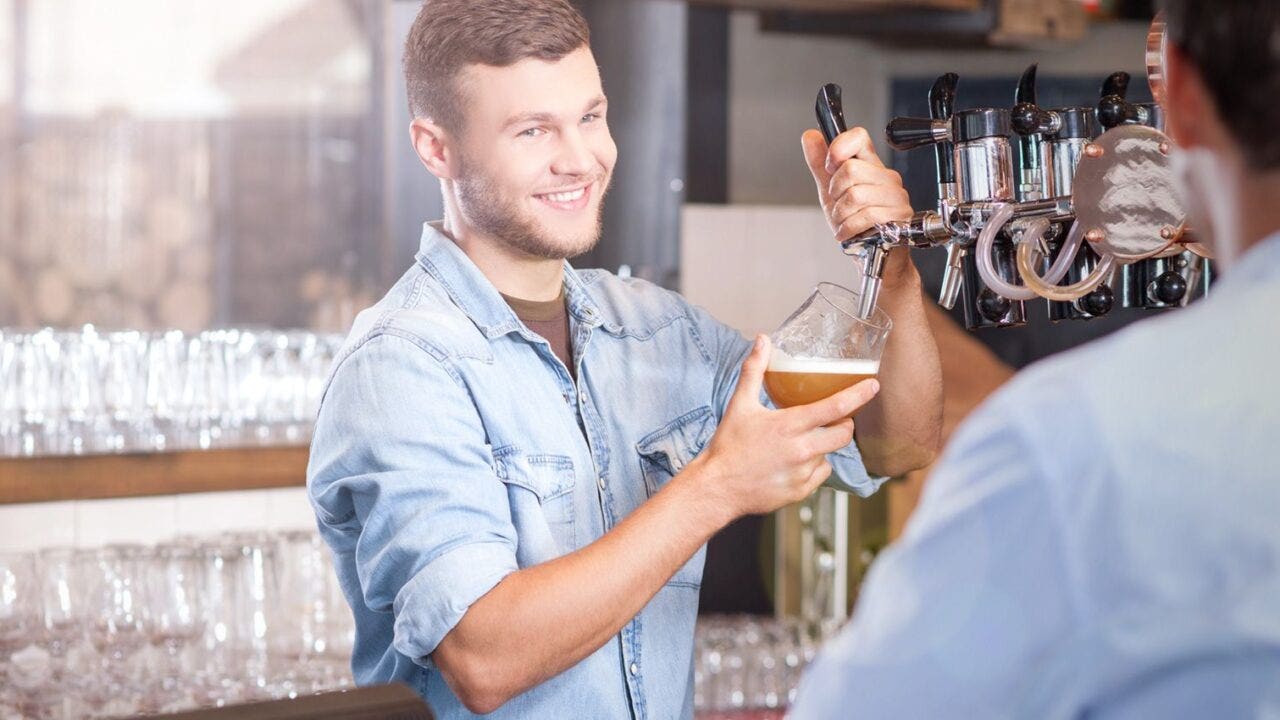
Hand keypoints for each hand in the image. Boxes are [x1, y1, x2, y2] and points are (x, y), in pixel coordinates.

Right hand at [694, 335, 879, 518]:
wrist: (718, 487)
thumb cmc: (728, 445)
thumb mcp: (740, 404)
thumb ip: (754, 370)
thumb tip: (762, 340)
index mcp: (790, 425)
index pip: (835, 407)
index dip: (858, 395)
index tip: (873, 386)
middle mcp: (801, 450)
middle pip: (844, 434)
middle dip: (845, 423)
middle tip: (835, 418)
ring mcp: (803, 473)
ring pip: (830, 454)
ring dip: (823, 445)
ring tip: (800, 442)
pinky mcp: (801, 491)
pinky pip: (820, 474)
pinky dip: (813, 466)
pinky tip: (793, 462)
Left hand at [802, 128, 911, 243]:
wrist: (874, 254)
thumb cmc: (856, 223)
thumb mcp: (831, 192)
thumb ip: (820, 165)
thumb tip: (810, 136)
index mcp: (871, 165)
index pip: (859, 137)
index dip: (839, 146)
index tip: (830, 165)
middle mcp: (886, 177)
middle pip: (850, 169)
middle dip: (835, 193)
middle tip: (840, 206)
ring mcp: (895, 196)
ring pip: (855, 195)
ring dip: (841, 214)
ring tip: (845, 221)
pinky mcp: (899, 216)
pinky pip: (865, 216)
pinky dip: (849, 228)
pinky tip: (849, 232)